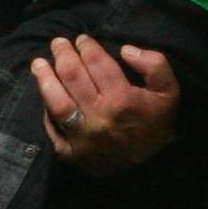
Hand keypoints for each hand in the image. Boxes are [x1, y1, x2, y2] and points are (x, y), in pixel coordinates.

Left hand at [31, 34, 178, 175]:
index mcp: (122, 100)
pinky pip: (52, 128)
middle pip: (73, 77)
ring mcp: (82, 137)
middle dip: (63, 54)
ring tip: (38, 63)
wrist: (152, 169)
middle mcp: (99, 117)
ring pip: (56, 101)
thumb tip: (125, 50)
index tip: (81, 39)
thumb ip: (155, 65)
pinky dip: (46, 110)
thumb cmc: (156, 124)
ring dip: (44, 78)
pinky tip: (44, 94)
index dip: (87, 47)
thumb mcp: (169, 92)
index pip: (97, 63)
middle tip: (58, 42)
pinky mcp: (71, 154)